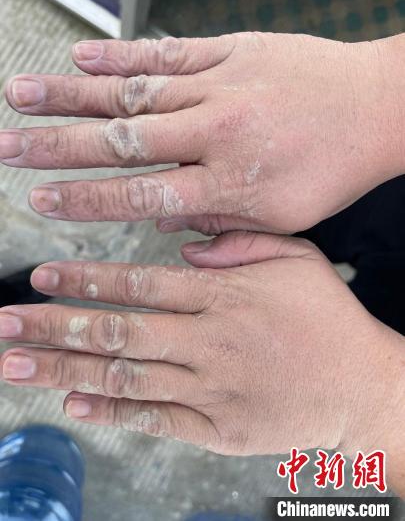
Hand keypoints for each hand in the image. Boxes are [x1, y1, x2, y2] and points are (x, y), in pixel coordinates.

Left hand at [0, 233, 402, 476]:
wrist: (363, 386)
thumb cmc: (329, 318)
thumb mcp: (295, 257)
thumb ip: (239, 243)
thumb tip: (186, 246)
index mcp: (223, 296)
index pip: (138, 284)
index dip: (86, 279)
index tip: (43, 276)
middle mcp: (208, 342)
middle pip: (116, 331)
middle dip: (53, 326)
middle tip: (6, 324)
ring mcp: (209, 389)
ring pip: (124, 376)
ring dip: (65, 369)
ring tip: (17, 365)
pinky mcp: (217, 428)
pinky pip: (155, 418)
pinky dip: (112, 411)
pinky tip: (74, 404)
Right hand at [2, 33, 403, 232]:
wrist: (377, 108)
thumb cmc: (332, 168)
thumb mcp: (281, 218)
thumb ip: (220, 224)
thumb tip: (167, 226)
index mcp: (228, 182)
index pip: (140, 194)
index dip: (87, 199)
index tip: (43, 200)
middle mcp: (215, 131)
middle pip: (122, 140)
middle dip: (58, 146)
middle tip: (9, 148)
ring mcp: (220, 85)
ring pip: (133, 91)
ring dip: (72, 93)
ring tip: (21, 95)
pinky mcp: (229, 51)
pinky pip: (167, 54)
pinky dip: (121, 57)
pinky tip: (82, 57)